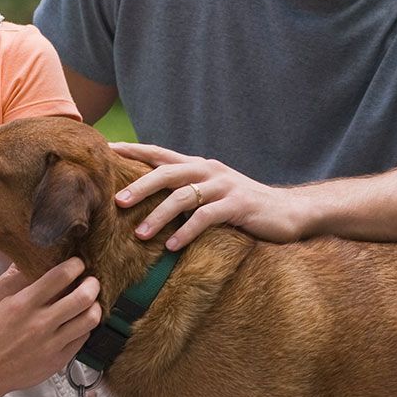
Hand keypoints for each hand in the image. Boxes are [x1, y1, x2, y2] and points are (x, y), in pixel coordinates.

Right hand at [0, 258, 101, 396]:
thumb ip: (18, 278)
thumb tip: (35, 257)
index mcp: (23, 304)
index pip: (60, 276)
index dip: (76, 265)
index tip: (78, 264)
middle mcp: (40, 323)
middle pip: (83, 297)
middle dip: (93, 284)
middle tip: (92, 281)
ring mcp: (51, 343)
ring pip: (90, 319)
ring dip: (95, 306)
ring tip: (91, 302)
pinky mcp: (58, 360)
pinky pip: (83, 339)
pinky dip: (86, 327)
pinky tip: (80, 322)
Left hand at [109, 142, 303, 249]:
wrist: (289, 212)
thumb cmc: (244, 207)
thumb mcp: (213, 193)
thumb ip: (187, 191)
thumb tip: (150, 202)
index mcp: (200, 166)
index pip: (161, 154)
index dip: (134, 151)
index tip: (107, 151)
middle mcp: (209, 171)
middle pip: (167, 173)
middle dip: (139, 186)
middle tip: (116, 202)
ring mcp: (224, 187)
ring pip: (183, 197)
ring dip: (158, 215)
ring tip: (139, 234)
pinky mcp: (238, 206)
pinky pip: (206, 217)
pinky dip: (186, 231)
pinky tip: (172, 246)